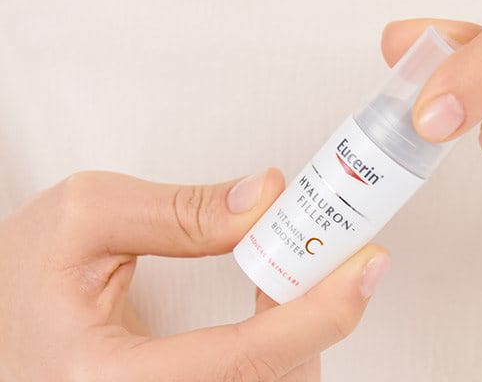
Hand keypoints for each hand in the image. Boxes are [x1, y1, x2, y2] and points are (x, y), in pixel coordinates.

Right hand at [0, 170, 389, 380]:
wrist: (0, 320)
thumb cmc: (19, 280)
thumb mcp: (83, 219)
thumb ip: (180, 211)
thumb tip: (263, 200)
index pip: (240, 361)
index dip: (313, 313)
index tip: (362, 270)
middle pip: (273, 380)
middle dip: (314, 310)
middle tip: (334, 251)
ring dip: (302, 325)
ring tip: (292, 268)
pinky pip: (261, 381)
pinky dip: (284, 339)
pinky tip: (275, 301)